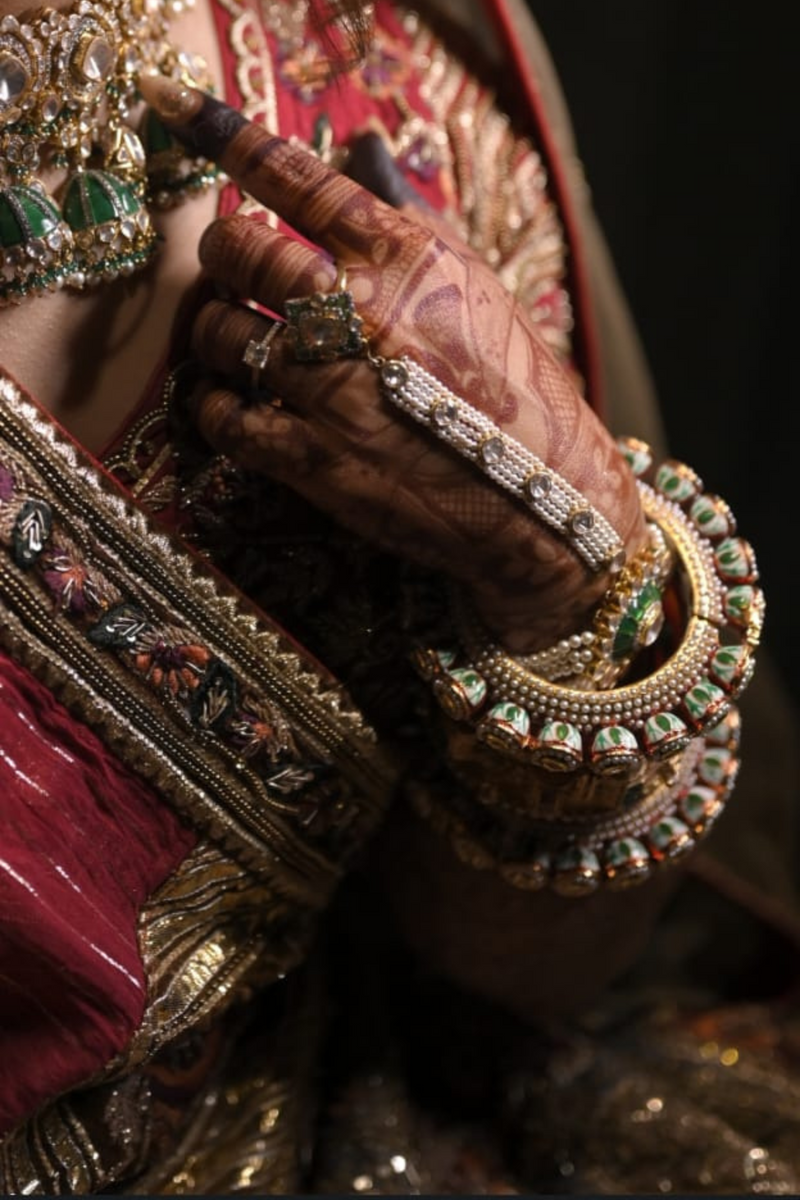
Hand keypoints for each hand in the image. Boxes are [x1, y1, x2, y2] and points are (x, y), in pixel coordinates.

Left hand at [142, 83, 645, 653]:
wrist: (542, 498)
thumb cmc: (514, 386)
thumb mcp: (472, 285)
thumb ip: (406, 218)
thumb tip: (358, 153)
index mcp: (404, 257)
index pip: (297, 177)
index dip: (228, 139)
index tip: (179, 109)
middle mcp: (361, 313)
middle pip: (240, 249)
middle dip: (219, 250)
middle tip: (226, 262)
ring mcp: (333, 389)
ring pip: (220, 332)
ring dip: (214, 331)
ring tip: (235, 338)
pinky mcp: (314, 460)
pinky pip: (223, 417)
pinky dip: (216, 404)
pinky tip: (236, 401)